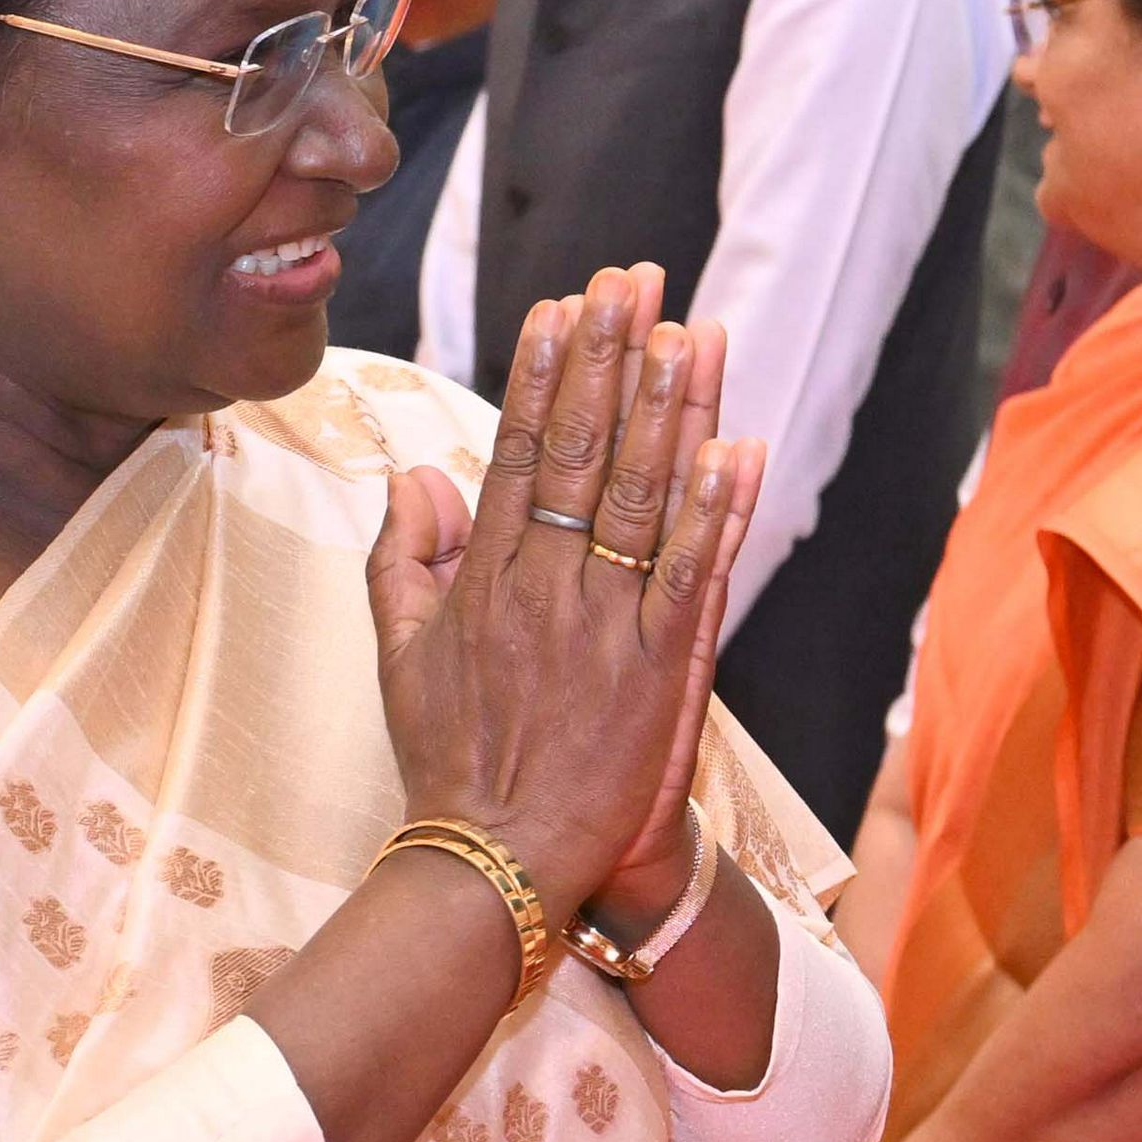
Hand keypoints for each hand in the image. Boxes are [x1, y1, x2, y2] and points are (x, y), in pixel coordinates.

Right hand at [368, 266, 762, 922]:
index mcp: (488, 575)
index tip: (570, 303)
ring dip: (672, 410)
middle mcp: (547, 585)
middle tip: (638, 278)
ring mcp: (606, 625)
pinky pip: (694, 576)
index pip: (523, 449)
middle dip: (613, 358)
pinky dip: (720, 513)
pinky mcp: (659, 671)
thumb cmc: (453, 762)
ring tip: (693, 331)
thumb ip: (405, 558)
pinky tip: (739, 449)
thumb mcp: (401, 654)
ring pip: (646, 497)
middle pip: (586, 451)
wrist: (500, 863)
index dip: (551, 371)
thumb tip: (415, 472)